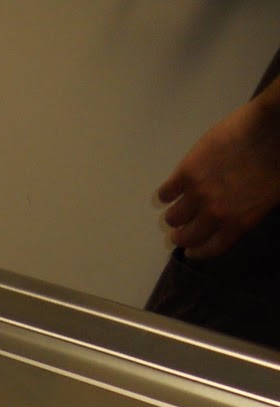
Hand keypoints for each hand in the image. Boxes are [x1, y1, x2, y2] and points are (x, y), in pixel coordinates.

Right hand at [158, 82, 279, 259]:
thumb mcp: (269, 198)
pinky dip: (165, 195)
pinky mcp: (186, 173)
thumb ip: (246, 214)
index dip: (198, 252)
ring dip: (174, 217)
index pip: (211, 248)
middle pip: (187, 236)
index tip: (191, 251)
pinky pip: (165, 193)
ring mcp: (198, 193)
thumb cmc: (279, 160)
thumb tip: (228, 219)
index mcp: (239, 221)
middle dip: (181, 237)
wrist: (273, 127)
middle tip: (177, 234)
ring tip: (176, 209)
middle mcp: (215, 213)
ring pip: (173, 217)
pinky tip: (170, 191)